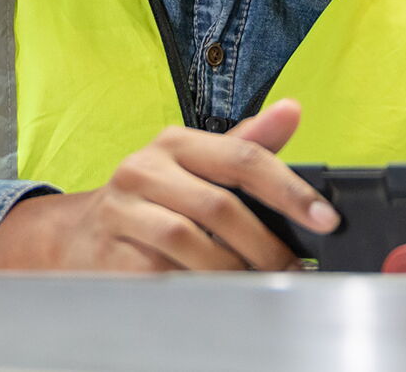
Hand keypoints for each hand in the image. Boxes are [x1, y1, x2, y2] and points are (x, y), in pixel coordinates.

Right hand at [0, 98, 339, 271]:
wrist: (80, 235)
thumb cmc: (152, 197)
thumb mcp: (197, 164)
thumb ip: (247, 144)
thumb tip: (292, 111)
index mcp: (175, 143)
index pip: (241, 158)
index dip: (289, 190)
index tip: (325, 219)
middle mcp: (144, 170)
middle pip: (219, 207)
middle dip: (266, 244)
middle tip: (294, 269)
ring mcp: (122, 213)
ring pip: (190, 243)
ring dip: (235, 270)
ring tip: (261, 284)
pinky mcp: (109, 255)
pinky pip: (162, 274)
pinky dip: (197, 287)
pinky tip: (219, 295)